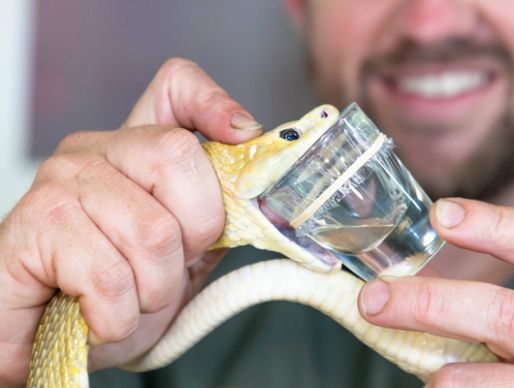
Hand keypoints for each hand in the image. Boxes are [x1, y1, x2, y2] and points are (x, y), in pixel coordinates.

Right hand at [0, 57, 261, 385]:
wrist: (44, 344)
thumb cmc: (113, 298)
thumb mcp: (179, 258)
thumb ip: (212, 222)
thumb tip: (258, 198)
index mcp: (134, 151)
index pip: (175, 87)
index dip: (214, 102)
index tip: (243, 135)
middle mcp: (95, 150)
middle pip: (177, 157)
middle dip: (193, 235)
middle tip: (166, 270)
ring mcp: (60, 181)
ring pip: (153, 231)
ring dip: (153, 290)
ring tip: (127, 300)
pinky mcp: (33, 224)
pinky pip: (109, 277)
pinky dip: (117, 317)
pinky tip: (96, 317)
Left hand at [358, 198, 513, 386]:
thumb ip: (476, 297)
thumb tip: (389, 290)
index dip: (493, 224)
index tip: (439, 215)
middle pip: (504, 314)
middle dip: (429, 304)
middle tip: (373, 300)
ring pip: (489, 383)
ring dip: (444, 377)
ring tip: (431, 376)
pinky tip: (443, 387)